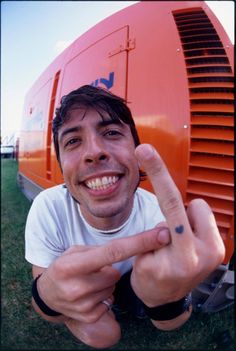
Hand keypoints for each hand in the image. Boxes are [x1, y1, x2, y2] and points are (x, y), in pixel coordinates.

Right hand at [36, 226, 170, 321]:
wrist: (47, 295)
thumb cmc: (64, 267)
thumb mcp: (73, 252)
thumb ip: (98, 251)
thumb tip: (129, 250)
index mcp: (71, 265)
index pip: (114, 251)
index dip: (140, 242)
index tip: (161, 235)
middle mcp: (76, 286)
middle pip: (115, 272)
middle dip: (109, 269)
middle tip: (93, 270)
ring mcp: (82, 305)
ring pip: (113, 286)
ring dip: (106, 283)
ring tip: (88, 282)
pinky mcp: (89, 317)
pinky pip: (110, 301)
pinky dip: (104, 296)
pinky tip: (89, 294)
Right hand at [131, 144, 224, 306]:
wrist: (166, 300)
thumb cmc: (149, 281)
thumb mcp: (141, 261)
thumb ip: (154, 236)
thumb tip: (167, 222)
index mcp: (181, 258)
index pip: (170, 204)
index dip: (158, 174)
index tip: (146, 151)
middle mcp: (206, 253)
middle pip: (188, 202)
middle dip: (167, 193)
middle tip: (148, 162)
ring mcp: (216, 250)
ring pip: (197, 207)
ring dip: (183, 214)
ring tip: (173, 236)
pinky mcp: (219, 247)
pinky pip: (202, 216)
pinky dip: (191, 220)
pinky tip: (183, 237)